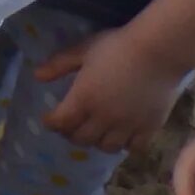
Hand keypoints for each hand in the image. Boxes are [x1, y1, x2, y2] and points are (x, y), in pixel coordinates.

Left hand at [37, 27, 190, 152]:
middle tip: (70, 126)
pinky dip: (125, 146)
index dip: (52, 123)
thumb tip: (37, 76)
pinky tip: (122, 136)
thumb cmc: (116, 46)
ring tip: (95, 132)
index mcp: (83, 98)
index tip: (49, 120)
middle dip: (71, 134)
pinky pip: (133, 148)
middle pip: (81, 138)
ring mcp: (127, 126)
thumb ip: (59, 65)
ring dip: (96, 142)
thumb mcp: (83, 50)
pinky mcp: (149, 128)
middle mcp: (103, 117)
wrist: (157, 51)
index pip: (61, 122)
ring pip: (106, 147)